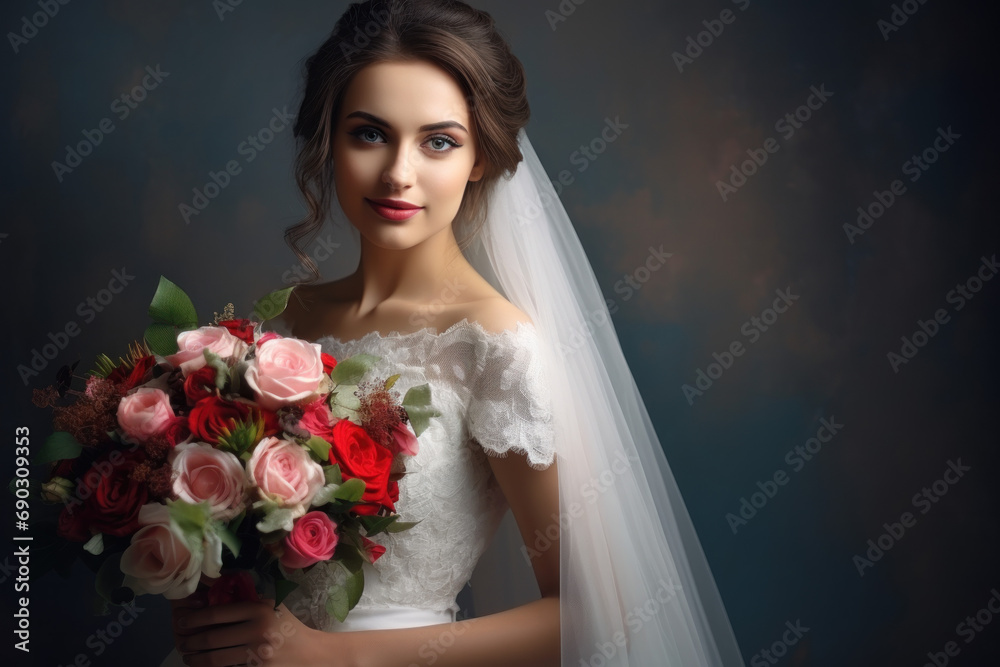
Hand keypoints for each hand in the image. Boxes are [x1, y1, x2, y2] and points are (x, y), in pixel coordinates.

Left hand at [173, 597, 322, 666]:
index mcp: (259, 609)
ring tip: (189, 657)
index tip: (182, 622)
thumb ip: (247, 599)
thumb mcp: (271, 606)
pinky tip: (206, 666)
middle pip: (212, 639)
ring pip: (215, 659)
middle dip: (191, 643)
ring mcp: (257, 654)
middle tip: (183, 643)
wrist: (309, 654)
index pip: (216, 614)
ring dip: (196, 659)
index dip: (194, 619)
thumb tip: (213, 592)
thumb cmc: (287, 625)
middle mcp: (257, 630)